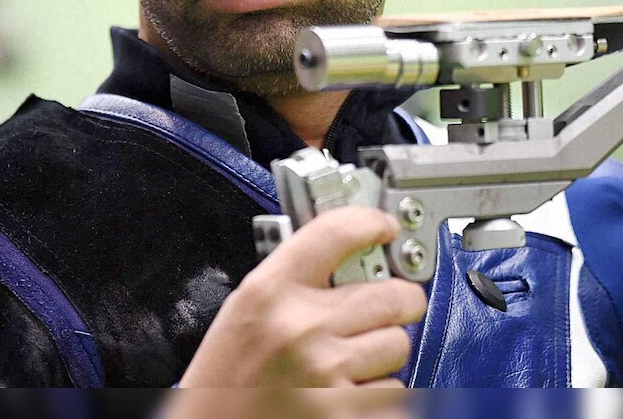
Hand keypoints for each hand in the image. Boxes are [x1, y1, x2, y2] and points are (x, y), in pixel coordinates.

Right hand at [177, 206, 427, 387]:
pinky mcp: (345, 413)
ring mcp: (325, 373)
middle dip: (397, 303)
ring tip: (347, 362)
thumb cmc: (224, 382)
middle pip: (394, 294)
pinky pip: (394, 393)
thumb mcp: (244, 313)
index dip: (371, 223)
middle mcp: (300, 328)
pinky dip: (377, 396)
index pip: (337, 232)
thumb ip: (293, 279)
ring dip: (382, 354)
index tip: (384, 228)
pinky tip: (345, 395)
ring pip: (398, 345)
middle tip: (384, 310)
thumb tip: (353, 254)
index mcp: (269, 293)